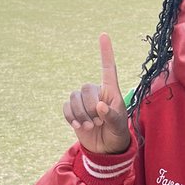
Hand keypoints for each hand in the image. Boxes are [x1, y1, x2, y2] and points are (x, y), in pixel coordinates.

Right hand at [63, 33, 130, 153]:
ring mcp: (83, 101)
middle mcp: (96, 92)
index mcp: (111, 91)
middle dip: (90, 108)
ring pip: (74, 97)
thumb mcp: (119, 125)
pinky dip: (71, 117)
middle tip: (99, 122)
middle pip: (86, 88)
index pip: (108, 68)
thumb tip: (99, 105)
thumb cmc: (117, 133)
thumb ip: (111, 115)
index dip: (106, 52)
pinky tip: (79, 126)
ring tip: (92, 126)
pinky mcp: (73, 110)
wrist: (105, 149)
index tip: (103, 34)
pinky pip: (66, 107)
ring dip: (81, 115)